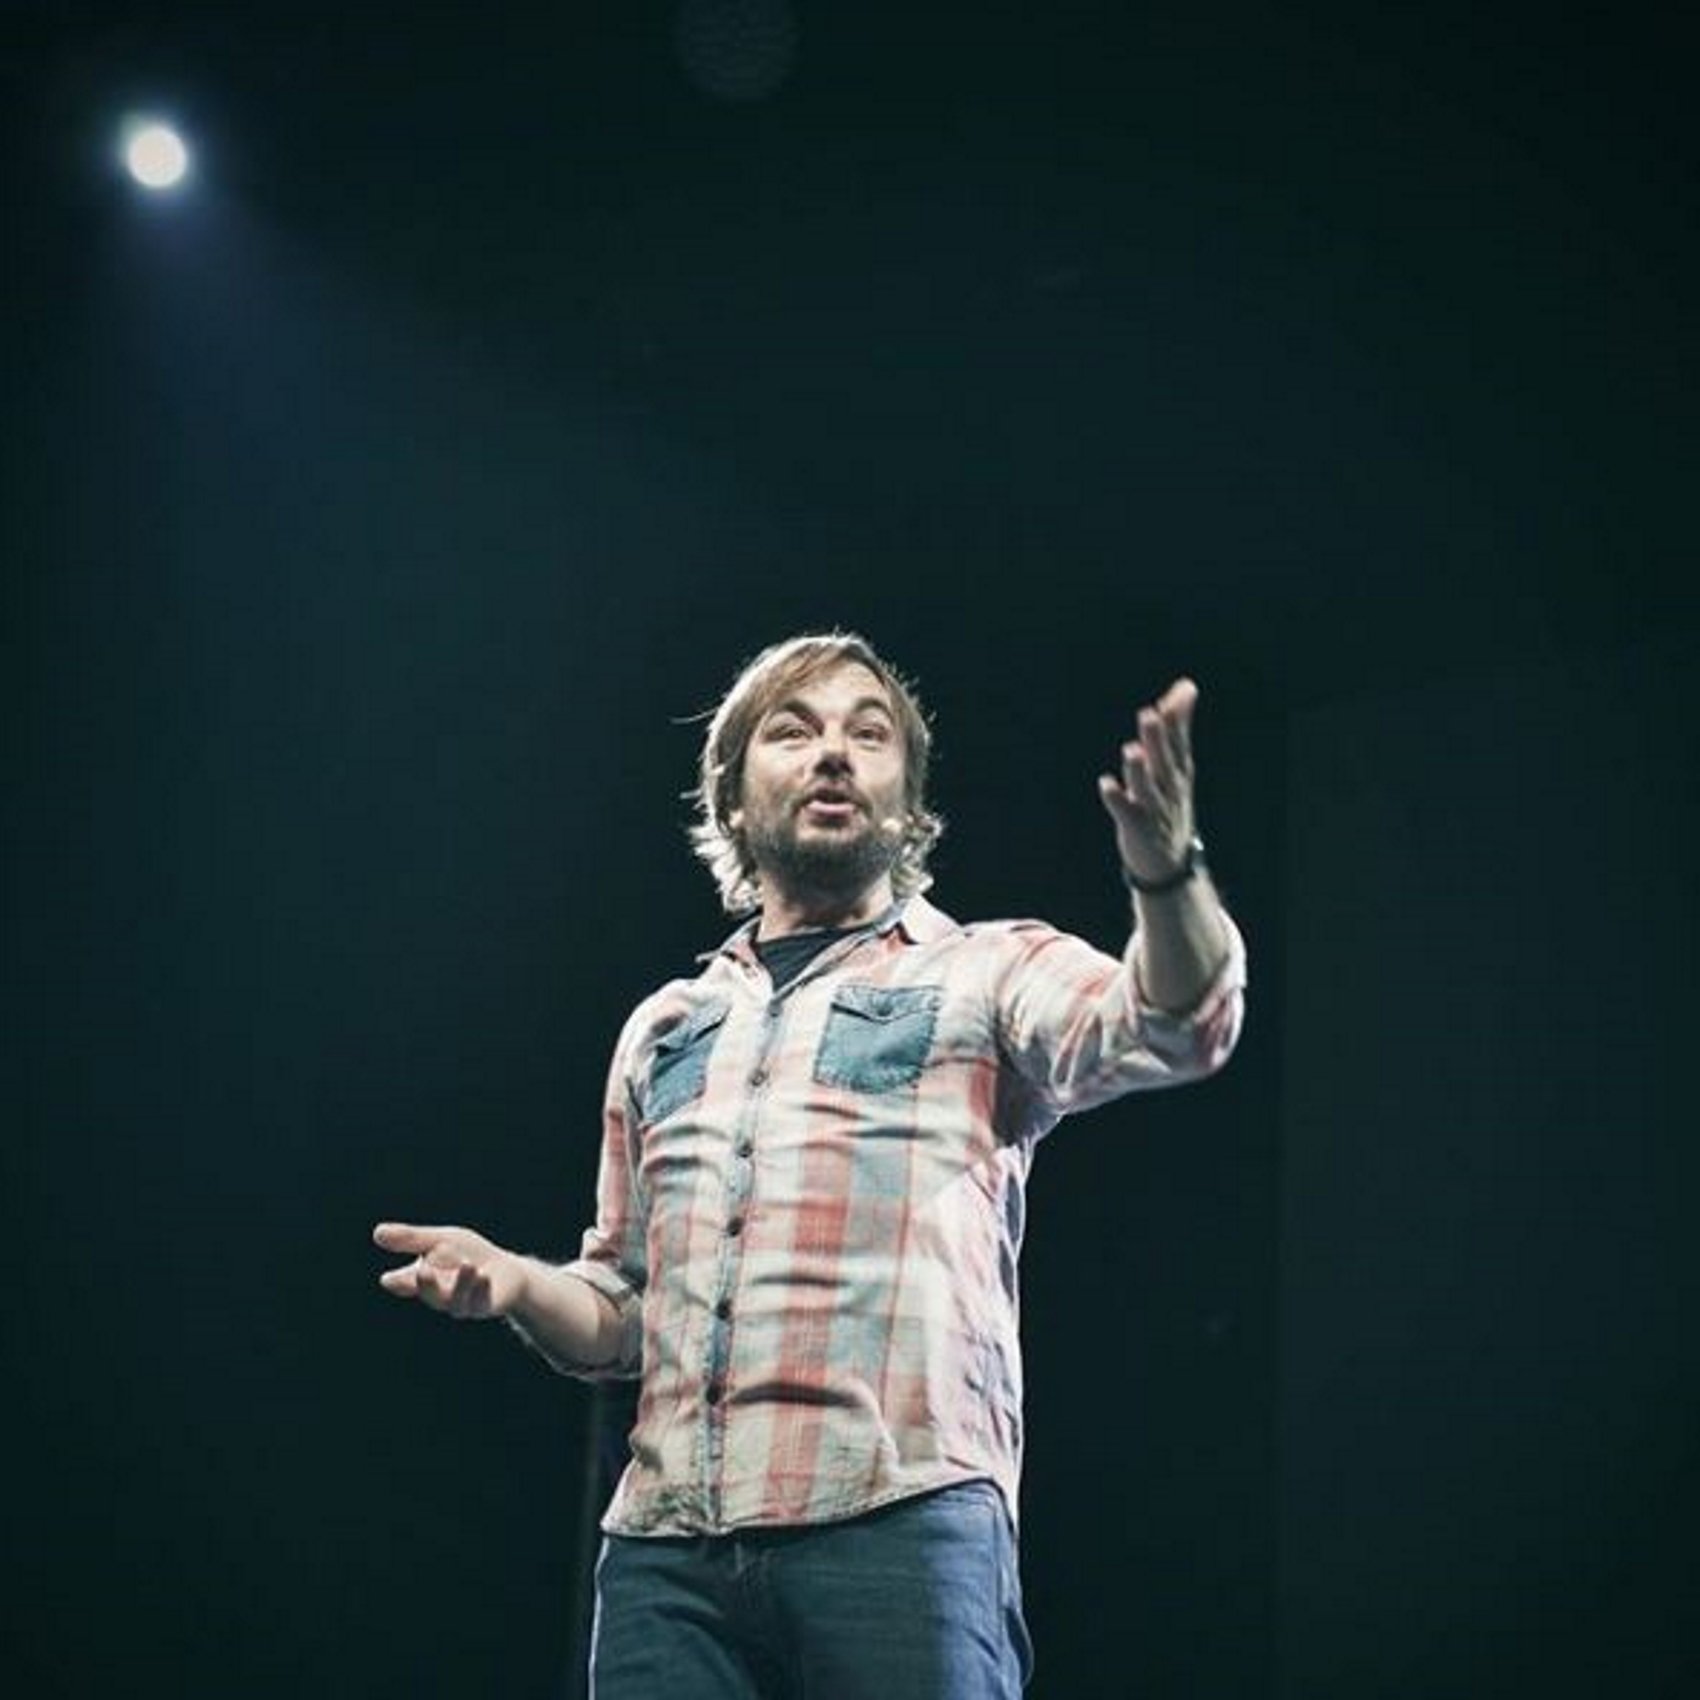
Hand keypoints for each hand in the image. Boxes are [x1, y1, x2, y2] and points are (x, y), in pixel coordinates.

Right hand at [373, 1221, 526, 1320]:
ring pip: (456, 1302)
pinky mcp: (484, 1307)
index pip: (406, 1283)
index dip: (399, 1282)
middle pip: (430, 1295)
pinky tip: (482, 1276)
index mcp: (425, 1279)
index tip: (389, 1279)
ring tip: (468, 1265)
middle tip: (423, 1271)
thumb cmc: (469, 1254)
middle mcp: (440, 1295)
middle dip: (426, 1285)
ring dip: (461, 1284)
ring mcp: (462, 1304)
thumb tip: (377, 1233)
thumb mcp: (441, 1240)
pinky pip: (479, 1302)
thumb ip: (412, 1239)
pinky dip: (480, 1289)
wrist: (506, 1271)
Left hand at [1097, 677, 1198, 885]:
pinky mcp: (1138, 829)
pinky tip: (1106, 785)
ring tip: (1131, 750)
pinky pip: (1127, 814)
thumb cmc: (1168, 802)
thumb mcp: (1177, 765)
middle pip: (1164, 761)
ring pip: (1147, 788)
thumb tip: (1186, 686)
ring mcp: (1155, 810)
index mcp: (1178, 771)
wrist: (1168, 863)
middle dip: (1158, 739)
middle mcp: (1169, 789)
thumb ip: (1178, 726)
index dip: (1179, 718)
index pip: (1180, 741)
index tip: (1183, 691)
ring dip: (1139, 770)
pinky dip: (1118, 800)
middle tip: (1150, 714)